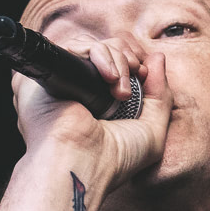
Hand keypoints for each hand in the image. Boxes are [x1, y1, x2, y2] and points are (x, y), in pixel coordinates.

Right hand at [12, 38, 171, 191]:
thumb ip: (160, 93)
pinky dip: (99, 54)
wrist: (84, 165)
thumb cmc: (115, 160)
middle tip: (132, 82)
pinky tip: (108, 77)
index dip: (133, 60)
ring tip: (119, 90)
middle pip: (107, 49)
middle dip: (128, 58)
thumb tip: (158, 57)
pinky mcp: (49, 73)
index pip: (117, 63)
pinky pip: (76, 46)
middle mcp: (80, 89)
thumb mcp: (151, 129)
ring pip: (94, 45)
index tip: (143, 75)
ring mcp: (64, 81)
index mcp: (99, 102)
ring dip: (117, 59)